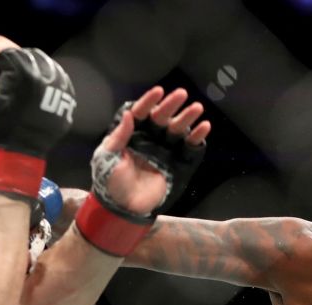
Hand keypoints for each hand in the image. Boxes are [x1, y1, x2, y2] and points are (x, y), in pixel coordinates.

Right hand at [0, 33, 74, 201]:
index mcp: (22, 76)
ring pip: (44, 63)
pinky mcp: (66, 100)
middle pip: (27, 54)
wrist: (16, 156)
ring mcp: (59, 89)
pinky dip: (44, 73)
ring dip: (28, 59)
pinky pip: (57, 79)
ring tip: (14, 60)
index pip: (8, 51)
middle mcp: (45, 78)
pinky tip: (34, 73)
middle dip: (10, 49)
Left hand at [95, 87, 209, 214]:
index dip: (148, 101)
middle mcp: (149, 137)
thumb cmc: (110, 182)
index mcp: (131, 134)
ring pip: (177, 129)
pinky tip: (204, 127)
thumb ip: (118, 137)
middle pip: (161, 117)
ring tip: (197, 108)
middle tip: (182, 94)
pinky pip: (189, 147)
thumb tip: (129, 114)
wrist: (124, 207)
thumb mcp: (107, 158)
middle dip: (171, 105)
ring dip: (187, 117)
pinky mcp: (177, 163)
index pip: (140, 113)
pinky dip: (197, 137)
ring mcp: (164, 150)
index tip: (158, 91)